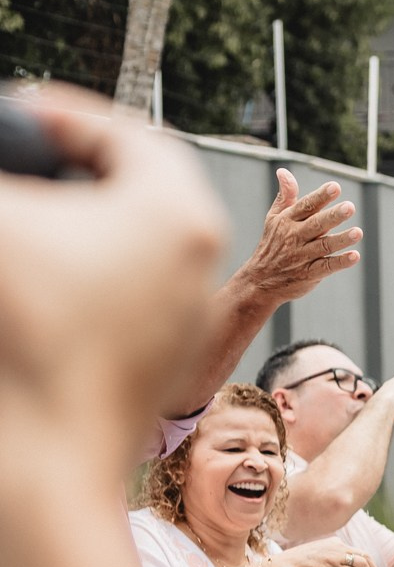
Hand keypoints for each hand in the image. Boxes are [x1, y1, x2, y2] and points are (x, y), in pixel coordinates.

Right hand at [0, 86, 224, 448]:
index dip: (59, 115)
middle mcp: (200, 257)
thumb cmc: (26, 327)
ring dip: (81, 221)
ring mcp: (188, 310)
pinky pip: (131, 291)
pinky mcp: (165, 353)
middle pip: (137, 186)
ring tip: (30, 218)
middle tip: (28, 157)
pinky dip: (89, 273)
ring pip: (135, 241)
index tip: (16, 113)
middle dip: (75, 166)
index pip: (121, 133)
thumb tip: (2, 141)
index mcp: (176, 209)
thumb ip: (2, 172)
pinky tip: (42, 276)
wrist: (50, 453)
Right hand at [224, 168, 360, 307]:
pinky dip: (340, 262)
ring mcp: (302, 256)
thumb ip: (285, 196)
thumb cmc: (272, 244)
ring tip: (358, 232)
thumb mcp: (274, 218)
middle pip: (316, 224)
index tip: (335, 187)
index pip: (306, 206)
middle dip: (333, 216)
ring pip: (324, 245)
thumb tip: (283, 171)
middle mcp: (294, 237)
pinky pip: (326, 266)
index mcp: (287, 221)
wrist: (259, 280)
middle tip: (350, 207)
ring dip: (341, 239)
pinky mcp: (309, 274)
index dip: (321, 196)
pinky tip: (354, 256)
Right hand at [284, 538, 376, 566]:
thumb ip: (334, 561)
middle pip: (364, 555)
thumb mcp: (320, 554)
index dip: (365, 562)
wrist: (289, 564)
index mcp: (335, 542)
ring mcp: (337, 557)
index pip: (356, 550)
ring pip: (363, 564)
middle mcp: (339, 547)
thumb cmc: (302, 563)